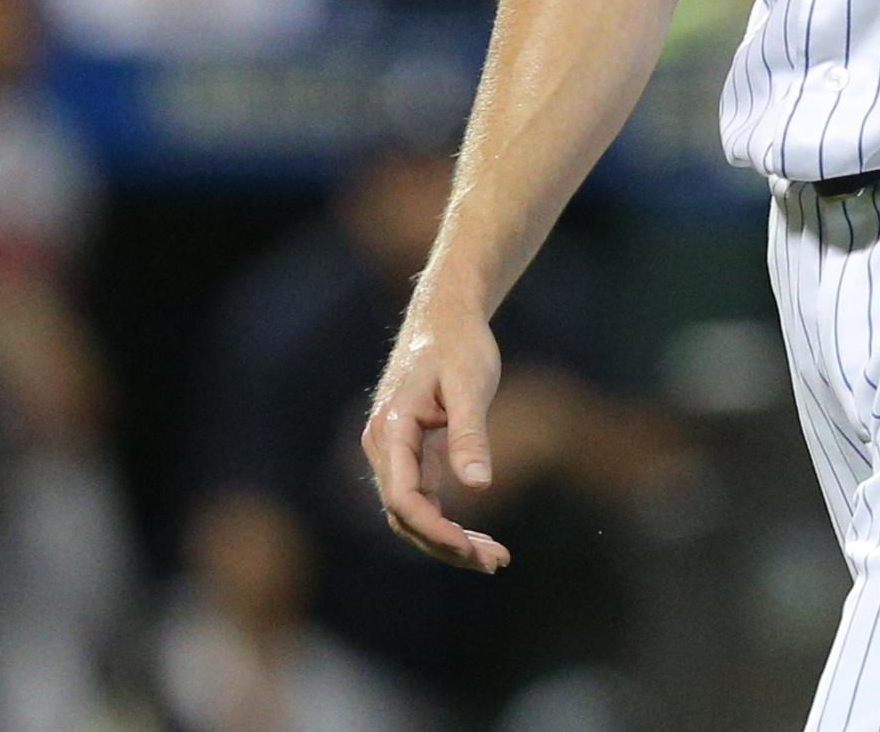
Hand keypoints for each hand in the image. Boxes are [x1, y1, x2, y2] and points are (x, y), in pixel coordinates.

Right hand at [360, 300, 510, 573]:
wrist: (446, 316)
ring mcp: (393, 452)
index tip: (473, 550)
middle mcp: (384, 446)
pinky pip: (421, 500)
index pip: (403, 498)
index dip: (435, 530)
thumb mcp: (471, 385)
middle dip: (447, 545)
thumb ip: (470, 435)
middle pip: (405, 516)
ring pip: (411, 514)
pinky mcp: (410, 454)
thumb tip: (479, 487)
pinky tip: (478, 538)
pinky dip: (446, 522)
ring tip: (494, 559)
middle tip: (496, 563)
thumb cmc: (460, 345)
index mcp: (392, 429)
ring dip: (447, 540)